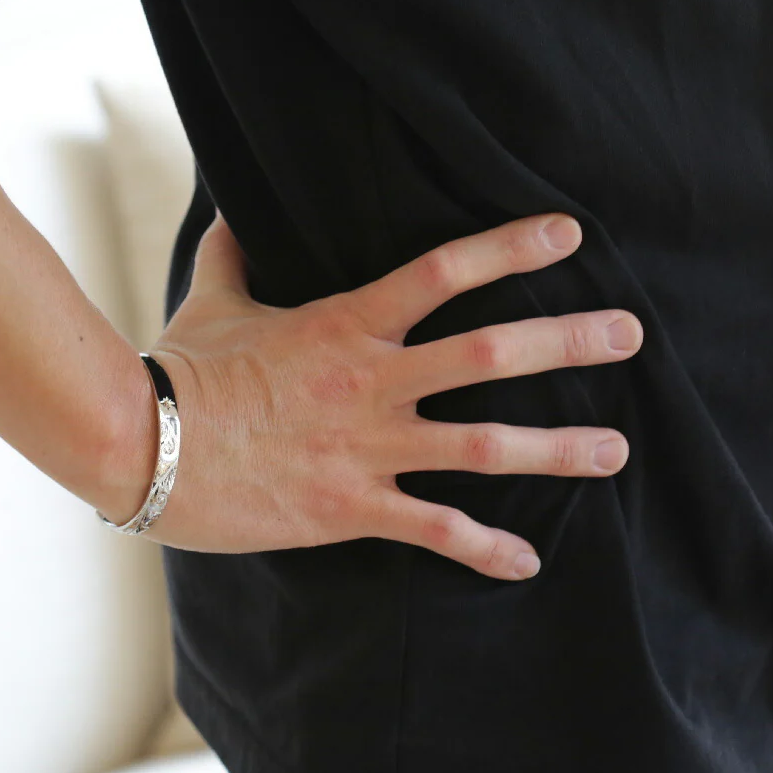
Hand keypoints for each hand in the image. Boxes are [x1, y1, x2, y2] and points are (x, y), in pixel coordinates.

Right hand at [114, 211, 641, 579]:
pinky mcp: (350, 507)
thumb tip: (226, 210)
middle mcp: (372, 383)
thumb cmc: (179, 370)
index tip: (568, 235)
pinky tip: (528, 561)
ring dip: (557, 447)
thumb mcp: (210, 301)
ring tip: (615, 449)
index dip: (511, 248)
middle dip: (569, 341)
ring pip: (484, 446)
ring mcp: (366, 448)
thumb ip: (232, 254)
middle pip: (492, 355)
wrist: (142, 444)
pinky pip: (434, 530)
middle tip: (630, 334)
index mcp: (346, 324)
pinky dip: (485, 548)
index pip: (444, 271)